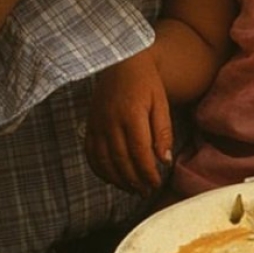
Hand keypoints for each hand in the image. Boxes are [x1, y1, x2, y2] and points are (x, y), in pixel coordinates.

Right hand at [84, 49, 172, 193]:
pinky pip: (90, 154)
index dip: (148, 173)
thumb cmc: (145, 81)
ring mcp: (97, 124)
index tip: (157, 184)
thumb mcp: (160, 102)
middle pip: (121, 161)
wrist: (120, 60)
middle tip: (146, 192)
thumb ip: (162, 131)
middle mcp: (110, 121)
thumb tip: (164, 161)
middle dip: (135, 181)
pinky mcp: (89, 125)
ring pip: (104, 162)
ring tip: (133, 189)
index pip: (139, 153)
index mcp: (131, 114)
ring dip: (118, 180)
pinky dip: (100, 170)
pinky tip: (112, 177)